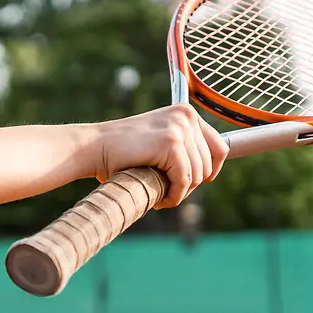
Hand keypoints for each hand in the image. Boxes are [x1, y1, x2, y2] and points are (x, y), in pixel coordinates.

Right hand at [94, 104, 228, 207]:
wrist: (93, 147)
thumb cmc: (122, 152)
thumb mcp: (159, 143)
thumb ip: (182, 149)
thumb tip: (210, 174)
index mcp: (186, 113)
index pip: (219, 146)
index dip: (210, 170)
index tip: (194, 183)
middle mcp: (186, 116)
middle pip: (209, 164)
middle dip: (190, 184)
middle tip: (168, 192)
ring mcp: (179, 128)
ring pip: (197, 174)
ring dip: (181, 192)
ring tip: (161, 195)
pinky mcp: (170, 143)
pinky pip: (184, 180)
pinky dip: (174, 195)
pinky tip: (161, 199)